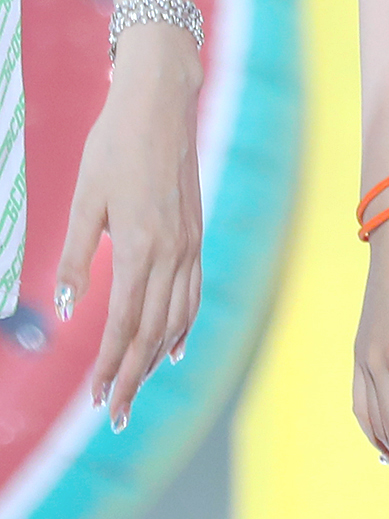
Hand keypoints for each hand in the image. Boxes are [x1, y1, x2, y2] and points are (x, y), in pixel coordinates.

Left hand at [55, 28, 202, 428]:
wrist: (162, 102)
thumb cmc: (115, 145)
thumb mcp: (85, 199)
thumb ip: (75, 255)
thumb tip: (61, 306)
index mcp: (141, 246)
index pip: (125, 324)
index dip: (111, 366)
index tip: (97, 399)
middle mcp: (172, 252)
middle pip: (155, 332)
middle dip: (134, 377)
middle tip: (115, 416)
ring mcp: (190, 244)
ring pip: (178, 317)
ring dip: (157, 359)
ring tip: (139, 389)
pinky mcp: (196, 234)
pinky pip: (193, 292)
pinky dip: (184, 325)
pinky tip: (173, 346)